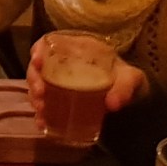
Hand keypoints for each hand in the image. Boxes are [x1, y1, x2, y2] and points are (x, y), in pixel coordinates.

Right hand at [25, 33, 146, 132]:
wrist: (133, 98)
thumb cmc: (129, 80)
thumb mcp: (132, 79)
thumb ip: (125, 87)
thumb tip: (112, 104)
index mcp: (79, 49)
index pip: (51, 43)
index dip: (39, 49)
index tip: (37, 62)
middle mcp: (65, 63)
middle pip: (39, 65)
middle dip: (34, 79)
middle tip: (40, 94)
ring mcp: (61, 81)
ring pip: (38, 84)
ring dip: (34, 96)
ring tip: (41, 109)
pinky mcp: (61, 98)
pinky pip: (45, 102)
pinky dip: (41, 112)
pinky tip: (42, 122)